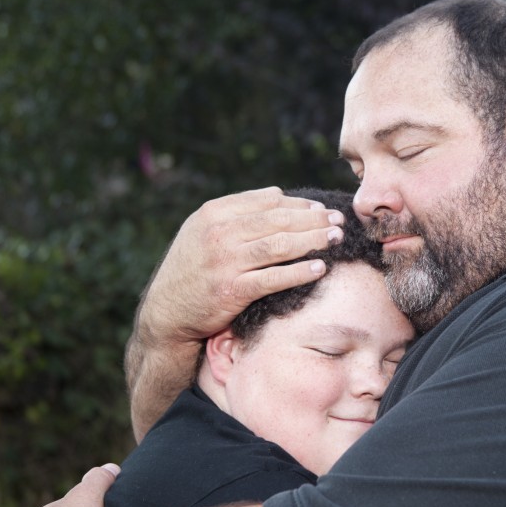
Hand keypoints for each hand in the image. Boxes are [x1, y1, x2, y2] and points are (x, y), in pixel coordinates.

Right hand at [126, 187, 344, 437]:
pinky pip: (274, 279)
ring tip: (335, 239)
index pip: (266, 202)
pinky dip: (299, 272)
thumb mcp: (204, 231)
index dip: (298, 203)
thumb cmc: (192, 268)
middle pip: (277, 221)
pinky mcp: (232, 291)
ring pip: (279, 246)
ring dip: (312, 240)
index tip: (320, 207)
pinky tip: (319, 268)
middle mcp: (219, 234)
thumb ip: (238, 212)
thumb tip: (279, 195)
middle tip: (338, 220)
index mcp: (213, 214)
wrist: (167, 312)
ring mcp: (225, 262)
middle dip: (313, 219)